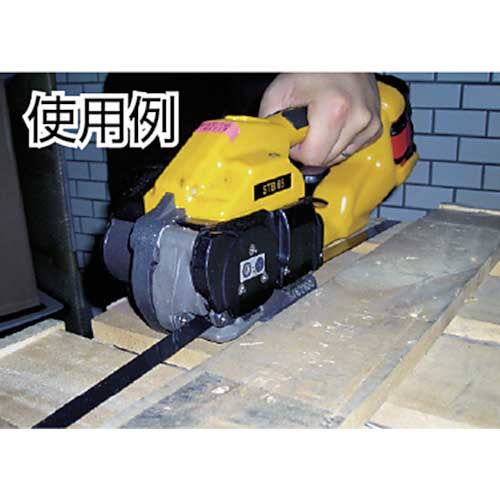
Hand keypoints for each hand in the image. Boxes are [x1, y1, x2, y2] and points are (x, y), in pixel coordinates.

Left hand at [259, 73, 381, 166]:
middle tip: (306, 127)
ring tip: (321, 122)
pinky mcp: (374, 126)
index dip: (298, 151)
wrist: (339, 56)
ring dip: (326, 145)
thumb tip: (270, 148)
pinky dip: (341, 141)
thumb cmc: (312, 69)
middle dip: (311, 148)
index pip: (313, 158)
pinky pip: (353, 149)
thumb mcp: (280, 93)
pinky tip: (335, 124)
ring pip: (340, 156)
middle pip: (326, 160)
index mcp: (335, 110)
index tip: (295, 137)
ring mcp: (369, 122)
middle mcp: (357, 117)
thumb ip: (271, 125)